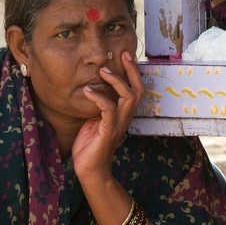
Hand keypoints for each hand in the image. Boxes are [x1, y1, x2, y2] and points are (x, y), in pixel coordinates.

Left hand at [72, 50, 144, 182]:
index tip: (125, 54)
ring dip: (116, 82)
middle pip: (137, 90)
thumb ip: (98, 106)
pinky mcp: (108, 132)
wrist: (90, 170)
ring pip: (128, 97)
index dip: (133, 72)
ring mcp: (119, 125)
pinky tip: (87, 91)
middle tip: (123, 54)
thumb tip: (93, 87)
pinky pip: (108, 109)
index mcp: (123, 115)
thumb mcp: (94, 120)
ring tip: (102, 71)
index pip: (135, 89)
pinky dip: (98, 97)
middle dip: (132, 70)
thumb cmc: (90, 146)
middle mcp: (125, 118)